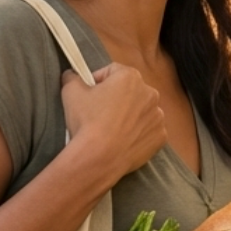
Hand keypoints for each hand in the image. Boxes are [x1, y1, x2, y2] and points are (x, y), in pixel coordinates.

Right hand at [61, 63, 165, 186]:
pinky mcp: (160, 137)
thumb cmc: (87, 121)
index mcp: (130, 77)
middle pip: (130, 91)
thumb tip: (72, 75)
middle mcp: (150, 93)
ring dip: (129, 116)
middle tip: (100, 114)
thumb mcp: (70, 92)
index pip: (112, 72)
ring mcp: (158, 116)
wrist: (99, 158)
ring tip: (112, 130)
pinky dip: (138, 134)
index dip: (98, 82)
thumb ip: (72, 77)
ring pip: (141, 111)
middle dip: (117, 99)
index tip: (89, 95)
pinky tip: (124, 141)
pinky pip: (148, 131)